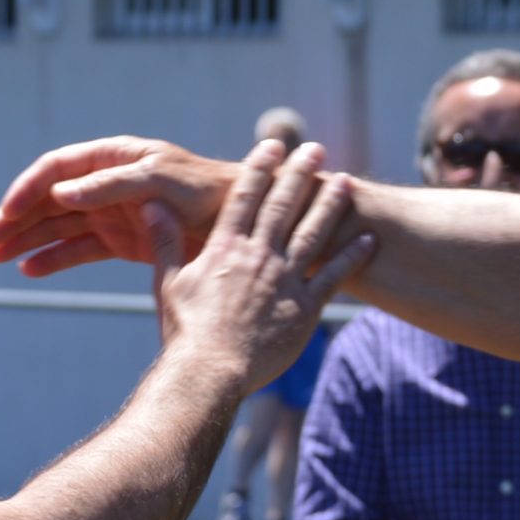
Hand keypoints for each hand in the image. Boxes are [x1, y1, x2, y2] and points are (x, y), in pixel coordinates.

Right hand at [0, 135, 238, 279]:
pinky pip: (80, 250)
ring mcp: (114, 214)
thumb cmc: (206, 192)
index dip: (27, 189)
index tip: (5, 213)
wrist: (244, 223)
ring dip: (28, 240)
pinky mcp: (124, 243)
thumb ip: (111, 186)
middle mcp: (108, 183)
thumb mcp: (159, 183)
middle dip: (17, 219)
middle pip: (50, 200)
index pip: (57, 169)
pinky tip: (31, 270)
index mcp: (114, 157)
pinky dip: (55, 259)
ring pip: (59, 227)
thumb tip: (60, 194)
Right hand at [145, 141, 374, 397]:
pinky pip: (334, 277)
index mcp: (225, 248)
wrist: (210, 374)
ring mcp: (285, 281)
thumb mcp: (167, 283)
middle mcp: (258, 256)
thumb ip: (164, 241)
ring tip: (346, 182)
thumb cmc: (185, 333)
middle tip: (316, 149)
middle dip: (300, 173)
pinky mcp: (305, 309)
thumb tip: (150, 204)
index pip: (244, 195)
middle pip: (283, 205)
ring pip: (313, 233)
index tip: (272, 145)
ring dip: (331, 204)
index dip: (260, 167)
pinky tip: (369, 238)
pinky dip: (352, 256)